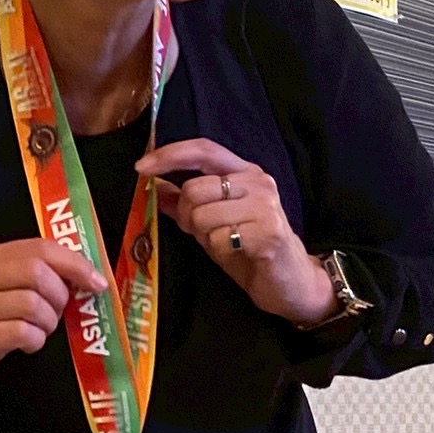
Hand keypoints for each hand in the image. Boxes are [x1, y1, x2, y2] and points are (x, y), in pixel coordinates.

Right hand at [0, 238, 105, 418]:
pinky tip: (28, 344)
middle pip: (35, 272)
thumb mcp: (4, 292)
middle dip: (59, 295)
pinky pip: (21, 332)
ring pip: (31, 303)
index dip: (73, 263)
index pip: (37, 247)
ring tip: (40, 330)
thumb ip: (35, 276)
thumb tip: (88, 274)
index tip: (96, 282)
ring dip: (48, 322)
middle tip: (58, 313)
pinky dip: (35, 340)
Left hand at [135, 139, 336, 325]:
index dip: (170, 155)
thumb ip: (187, 204)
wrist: (292, 283)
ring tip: (223, 243)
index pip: (204, 149)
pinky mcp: (268, 231)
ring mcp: (265, 205)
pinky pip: (218, 239)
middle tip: (200, 232)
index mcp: (244, 172)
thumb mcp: (213, 224)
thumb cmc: (251, 251)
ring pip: (201, 215)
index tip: (141, 168)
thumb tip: (155, 187)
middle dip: (186, 216)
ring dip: (203, 236)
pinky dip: (218, 251)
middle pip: (194, 188)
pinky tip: (237, 253)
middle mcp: (257, 181)